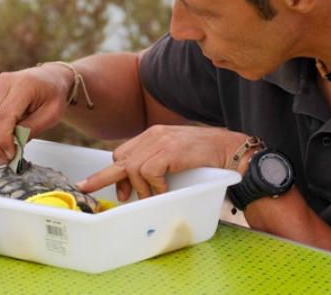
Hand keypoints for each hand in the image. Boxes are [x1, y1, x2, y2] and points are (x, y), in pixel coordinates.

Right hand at [0, 65, 72, 163]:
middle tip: (4, 159)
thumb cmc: (52, 95)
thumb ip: (32, 128)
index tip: (11, 154)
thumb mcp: (52, 114)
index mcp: (23, 85)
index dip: (4, 139)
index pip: (4, 115)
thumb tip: (13, 146)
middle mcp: (2, 83)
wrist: (47, 79)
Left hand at [75, 125, 246, 200]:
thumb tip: (137, 185)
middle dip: (107, 177)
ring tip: (154, 195)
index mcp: (153, 134)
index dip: (117, 172)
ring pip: (133, 168)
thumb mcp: (175, 155)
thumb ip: (157, 162)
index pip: (124, 152)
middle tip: (101, 191)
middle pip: (120, 157)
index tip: (119, 191)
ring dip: (141, 188)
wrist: (230, 149)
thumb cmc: (205, 156)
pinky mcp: (170, 150)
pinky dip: (154, 186)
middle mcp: (154, 135)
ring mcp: (162, 141)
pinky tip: (165, 189)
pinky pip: (149, 172)